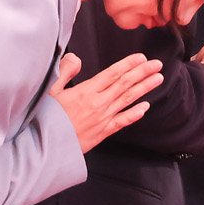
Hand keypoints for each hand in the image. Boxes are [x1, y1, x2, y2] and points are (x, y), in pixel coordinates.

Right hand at [46, 52, 164, 151]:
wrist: (45, 147)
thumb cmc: (46, 119)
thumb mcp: (49, 91)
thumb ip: (64, 72)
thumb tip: (76, 59)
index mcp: (85, 92)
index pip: (112, 73)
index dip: (129, 64)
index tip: (141, 57)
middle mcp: (98, 104)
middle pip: (125, 84)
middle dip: (142, 72)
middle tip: (157, 64)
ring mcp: (102, 119)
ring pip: (128, 100)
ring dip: (144, 88)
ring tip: (157, 79)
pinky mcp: (103, 132)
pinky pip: (123, 121)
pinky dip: (135, 113)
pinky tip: (145, 107)